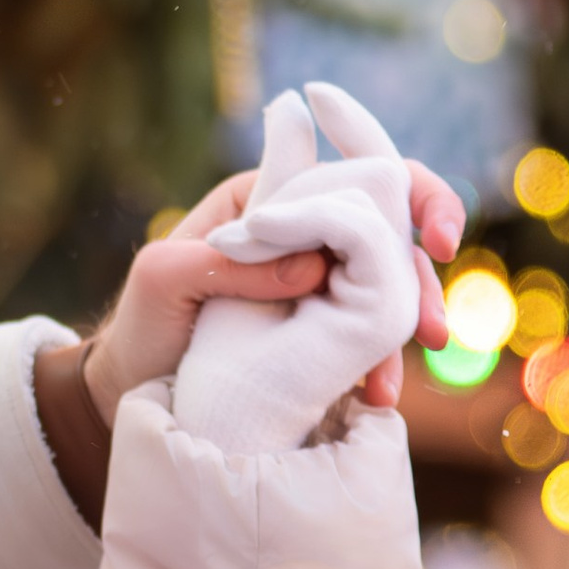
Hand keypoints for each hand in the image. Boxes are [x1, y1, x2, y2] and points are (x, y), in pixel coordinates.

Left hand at [82, 153, 463, 424]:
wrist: (133, 387)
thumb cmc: (142, 322)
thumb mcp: (164, 279)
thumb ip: (227, 263)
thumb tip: (314, 265)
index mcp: (270, 198)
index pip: (355, 172)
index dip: (409, 192)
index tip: (435, 239)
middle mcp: (302, 233)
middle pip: (389, 234)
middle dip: (421, 279)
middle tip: (431, 330)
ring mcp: (316, 283)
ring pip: (386, 289)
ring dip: (405, 328)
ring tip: (388, 384)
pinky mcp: (319, 331)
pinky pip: (366, 335)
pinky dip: (379, 362)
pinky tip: (375, 396)